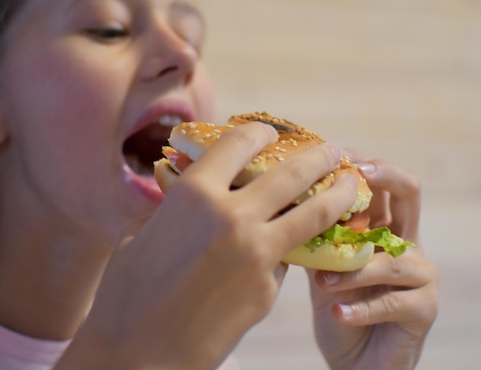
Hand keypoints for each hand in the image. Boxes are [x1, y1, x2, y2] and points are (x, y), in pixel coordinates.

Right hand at [56, 123, 359, 369]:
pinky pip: (287, 256)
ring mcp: (257, 254)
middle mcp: (233, 216)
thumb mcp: (143, 234)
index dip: (261, 134)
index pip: (241, 143)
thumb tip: (188, 188)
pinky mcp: (269, 288)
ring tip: (351, 186)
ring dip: (339, 195)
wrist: (140, 352)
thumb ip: (176, 207)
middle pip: (292, 173)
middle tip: (333, 151)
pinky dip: (295, 246)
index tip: (272, 135)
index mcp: (194, 194)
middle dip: (319, 157)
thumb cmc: (128, 292)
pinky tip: (300, 243)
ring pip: (313, 213)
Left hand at [307, 156, 437, 369]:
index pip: (382, 181)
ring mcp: (420, 275)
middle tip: (353, 175)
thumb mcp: (321, 265)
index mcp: (383, 226)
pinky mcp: (423, 309)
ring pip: (390, 257)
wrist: (359, 360)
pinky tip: (337, 312)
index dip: (361, 163)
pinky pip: (390, 302)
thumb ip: (313, 235)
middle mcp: (406, 242)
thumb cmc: (338, 305)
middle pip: (409, 191)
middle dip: (383, 175)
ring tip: (323, 280)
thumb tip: (276, 204)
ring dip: (353, 269)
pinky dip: (360, 308)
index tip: (331, 153)